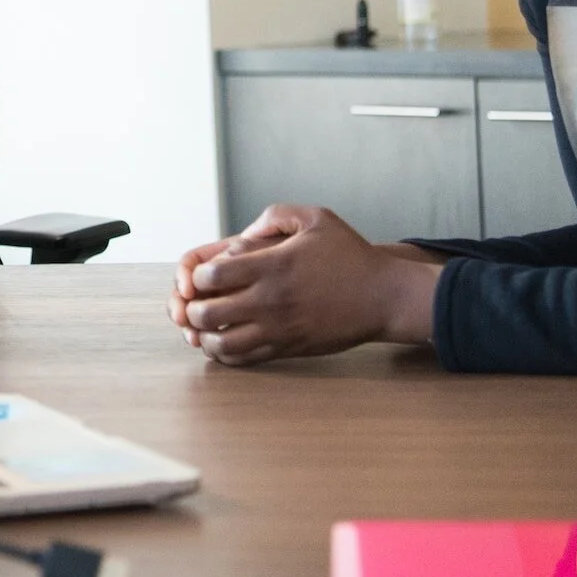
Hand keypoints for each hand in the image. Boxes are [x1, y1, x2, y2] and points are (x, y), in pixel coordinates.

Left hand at [171, 205, 439, 365]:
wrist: (384, 296)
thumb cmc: (350, 255)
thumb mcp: (315, 218)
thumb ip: (274, 216)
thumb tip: (242, 233)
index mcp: (272, 266)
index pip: (212, 275)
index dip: (197, 275)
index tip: (204, 274)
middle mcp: (271, 301)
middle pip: (208, 313)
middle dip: (192, 308)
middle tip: (194, 302)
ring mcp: (279, 329)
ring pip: (222, 344)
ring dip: (205, 335)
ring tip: (205, 325)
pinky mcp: (289, 348)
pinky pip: (245, 359)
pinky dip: (225, 353)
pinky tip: (224, 340)